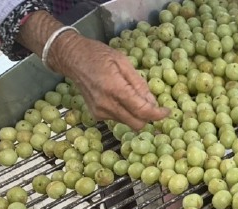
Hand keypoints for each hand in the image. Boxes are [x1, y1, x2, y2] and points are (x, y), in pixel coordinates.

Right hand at [51, 34, 168, 129]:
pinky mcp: (96, 115)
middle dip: (148, 118)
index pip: (142, 111)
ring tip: (133, 97)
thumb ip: (139, 84)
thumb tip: (153, 103)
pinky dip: (125, 113)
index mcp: (115, 88)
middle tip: (153, 107)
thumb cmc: (98, 55)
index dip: (157, 114)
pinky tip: (120, 99)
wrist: (71, 58)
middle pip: (137, 123)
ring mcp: (100, 112)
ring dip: (136, 114)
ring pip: (128, 122)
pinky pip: (118, 119)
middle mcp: (107, 104)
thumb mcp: (123, 62)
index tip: (167, 112)